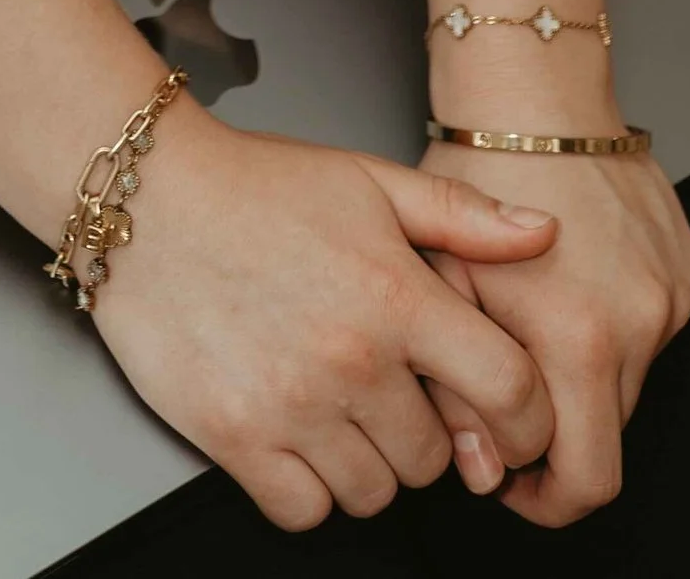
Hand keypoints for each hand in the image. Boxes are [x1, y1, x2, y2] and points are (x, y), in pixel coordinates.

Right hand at [88, 100, 562, 527]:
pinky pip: (305, 510)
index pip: (510, 394)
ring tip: (338, 404)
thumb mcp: (369, 179)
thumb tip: (543, 232)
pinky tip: (297, 432)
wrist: (146, 196)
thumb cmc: (255, 185)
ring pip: (375, 493)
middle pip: (436, 458)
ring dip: (367, 461)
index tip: (505, 419)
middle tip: (388, 385)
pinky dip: (308, 486)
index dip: (523, 419)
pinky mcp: (235, 437)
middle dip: (424, 429)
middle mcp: (352, 360)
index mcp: (397, 296)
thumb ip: (463, 215)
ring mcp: (293, 405)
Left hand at [420, 145, 689, 524]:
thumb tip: (484, 470)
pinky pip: (654, 328)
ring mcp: (672, 296)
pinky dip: (618, 323)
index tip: (511, 473)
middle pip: (608, 432)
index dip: (542, 495)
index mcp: (580, 339)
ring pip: (631, 380)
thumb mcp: (445, 288)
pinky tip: (577, 275)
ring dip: (588, 370)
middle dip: (559, 427)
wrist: (534, 92)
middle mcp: (641, 325)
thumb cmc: (481, 175)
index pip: (587, 479)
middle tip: (508, 386)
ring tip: (539, 310)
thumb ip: (460, 396)